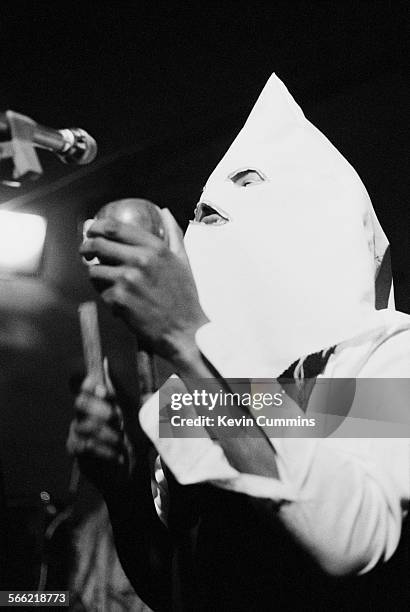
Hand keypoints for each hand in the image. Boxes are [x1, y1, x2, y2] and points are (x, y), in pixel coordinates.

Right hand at [66, 370, 134, 494]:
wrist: (134, 469)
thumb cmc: (135, 436)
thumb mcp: (137, 413)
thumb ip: (127, 394)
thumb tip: (113, 368)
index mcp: (99, 400)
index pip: (85, 384)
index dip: (91, 384)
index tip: (106, 391)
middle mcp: (84, 412)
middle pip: (80, 402)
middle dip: (99, 408)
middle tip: (117, 418)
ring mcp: (77, 430)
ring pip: (85, 425)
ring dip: (107, 434)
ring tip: (122, 442)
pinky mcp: (75, 449)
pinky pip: (86, 445)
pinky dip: (105, 450)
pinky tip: (117, 456)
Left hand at [80, 209, 207, 365]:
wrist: (185, 331)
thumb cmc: (184, 299)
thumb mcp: (182, 261)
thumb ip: (173, 234)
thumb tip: (164, 212)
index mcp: (155, 248)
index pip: (114, 228)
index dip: (96, 227)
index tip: (91, 230)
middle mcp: (140, 260)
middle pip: (98, 245)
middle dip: (86, 248)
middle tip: (86, 253)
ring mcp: (127, 280)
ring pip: (95, 271)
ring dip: (98, 278)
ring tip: (112, 286)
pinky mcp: (119, 300)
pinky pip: (102, 293)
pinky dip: (108, 299)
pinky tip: (123, 305)